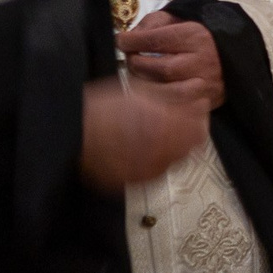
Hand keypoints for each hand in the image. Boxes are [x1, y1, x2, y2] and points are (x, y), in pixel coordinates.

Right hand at [78, 73, 211, 193]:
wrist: (72, 133)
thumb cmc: (100, 109)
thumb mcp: (140, 91)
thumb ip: (172, 96)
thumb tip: (194, 97)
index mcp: (166, 125)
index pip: (200, 127)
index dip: (199, 117)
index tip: (196, 110)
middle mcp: (162, 150)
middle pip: (191, 145)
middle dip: (188, 132)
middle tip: (178, 121)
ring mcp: (149, 168)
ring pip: (175, 160)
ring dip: (173, 146)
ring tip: (155, 134)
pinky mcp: (135, 180)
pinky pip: (156, 172)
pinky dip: (156, 160)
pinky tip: (142, 148)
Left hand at [116, 11, 223, 112]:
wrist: (234, 52)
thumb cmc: (200, 35)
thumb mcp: (178, 18)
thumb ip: (153, 24)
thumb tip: (130, 38)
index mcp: (195, 36)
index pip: (156, 40)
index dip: (132, 41)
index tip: (121, 40)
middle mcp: (202, 61)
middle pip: (159, 68)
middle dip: (137, 64)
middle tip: (131, 58)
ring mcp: (206, 84)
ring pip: (167, 91)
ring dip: (146, 85)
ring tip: (140, 76)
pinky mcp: (207, 101)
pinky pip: (178, 107)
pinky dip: (161, 101)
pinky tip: (152, 92)